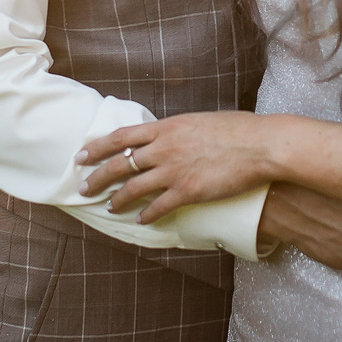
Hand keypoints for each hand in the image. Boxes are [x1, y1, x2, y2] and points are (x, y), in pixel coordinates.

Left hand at [79, 112, 282, 224]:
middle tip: (82, 187)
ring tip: (108, 207)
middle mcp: (164, 148)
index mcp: (166, 127)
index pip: (121, 136)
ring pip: (133, 188)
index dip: (97, 146)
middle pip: (118, 164)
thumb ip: (178, 130)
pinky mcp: (189, 191)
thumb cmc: (237, 129)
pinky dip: (147, 214)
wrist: (260, 145)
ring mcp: (174, 170)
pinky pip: (159, 206)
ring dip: (117, 199)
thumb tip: (167, 136)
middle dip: (96, 177)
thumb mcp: (199, 121)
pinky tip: (141, 220)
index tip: (81, 155)